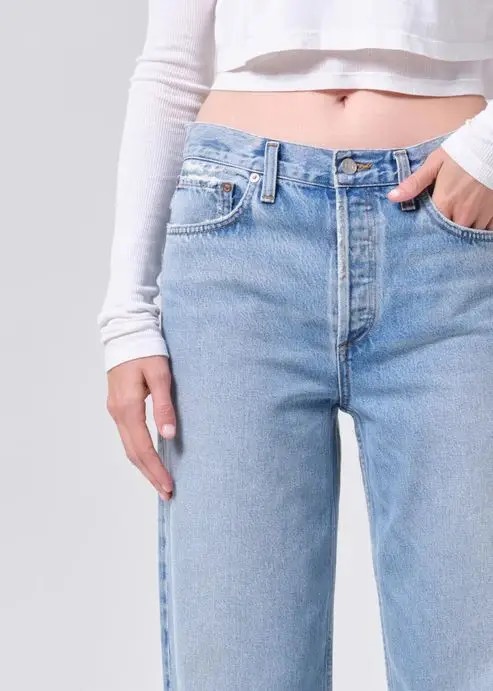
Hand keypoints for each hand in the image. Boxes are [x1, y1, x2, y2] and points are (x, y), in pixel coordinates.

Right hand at [106, 355, 174, 499]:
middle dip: (150, 475)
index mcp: (128, 407)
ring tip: (160, 482)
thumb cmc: (146, 350)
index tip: (169, 486)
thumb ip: (164, 405)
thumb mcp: (160, 375)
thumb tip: (168, 435)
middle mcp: (118, 412)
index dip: (156, 469)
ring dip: (144, 466)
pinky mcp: (119, 406)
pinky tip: (150, 459)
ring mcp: (116, 410)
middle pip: (133, 453)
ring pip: (128, 447)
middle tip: (168, 493)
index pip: (142, 448)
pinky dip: (139, 453)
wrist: (126, 332)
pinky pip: (128, 437)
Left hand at [387, 146, 492, 229]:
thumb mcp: (435, 163)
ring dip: (462, 232)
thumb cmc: (462, 151)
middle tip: (442, 227)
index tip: (424, 228)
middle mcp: (463, 213)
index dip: (426, 229)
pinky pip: (487, 232)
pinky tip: (474, 222)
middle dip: (444, 234)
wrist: (492, 143)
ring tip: (457, 224)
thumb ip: (415, 183)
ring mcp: (481, 215)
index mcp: (445, 202)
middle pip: (449, 236)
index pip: (430, 228)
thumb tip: (392, 197)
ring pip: (468, 235)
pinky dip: (480, 229)